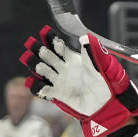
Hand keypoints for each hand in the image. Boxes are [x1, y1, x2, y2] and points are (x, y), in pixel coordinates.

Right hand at [20, 26, 137, 136]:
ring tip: (33, 63)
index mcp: (73, 59)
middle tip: (32, 45)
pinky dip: (39, 87)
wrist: (105, 104)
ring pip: (42, 70)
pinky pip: (44, 90)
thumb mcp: (100, 67)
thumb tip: (85, 37)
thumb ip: (91, 53)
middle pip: (47, 56)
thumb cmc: (104, 84)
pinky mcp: (58, 94)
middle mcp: (64, 68)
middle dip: (39, 50)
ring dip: (36, 66)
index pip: (59, 46)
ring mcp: (59, 81)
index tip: (45, 32)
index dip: (51, 39)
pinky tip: (39, 85)